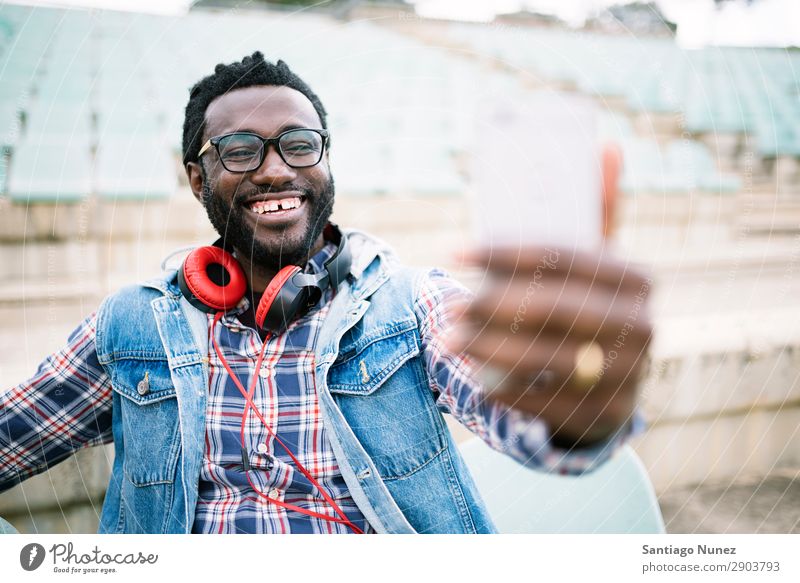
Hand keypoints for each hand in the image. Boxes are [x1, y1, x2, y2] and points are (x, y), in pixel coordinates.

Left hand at [445, 145, 652, 446]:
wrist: (614, 383)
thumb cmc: (592, 308)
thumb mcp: (597, 264)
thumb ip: (596, 213)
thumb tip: (606, 146)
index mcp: (637, 278)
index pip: (563, 257)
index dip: (505, 252)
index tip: (456, 250)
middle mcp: (642, 325)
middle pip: (553, 308)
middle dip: (493, 306)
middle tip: (447, 307)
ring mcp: (629, 374)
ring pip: (547, 357)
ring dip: (489, 347)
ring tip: (449, 340)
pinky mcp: (607, 412)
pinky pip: (548, 401)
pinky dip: (507, 388)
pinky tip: (477, 377)